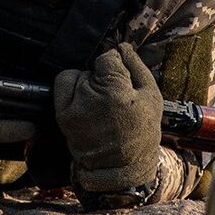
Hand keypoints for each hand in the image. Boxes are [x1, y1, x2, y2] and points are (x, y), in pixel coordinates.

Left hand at [54, 43, 162, 194]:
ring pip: (77, 75)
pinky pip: (61, 86)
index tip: (122, 78)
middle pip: (93, 68)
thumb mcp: (152, 97)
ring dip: (87, 82)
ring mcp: (74, 107)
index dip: (116, 65)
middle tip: (115, 97)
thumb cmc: (141, 132)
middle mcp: (91, 97)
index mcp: (117, 92)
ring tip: (100, 101)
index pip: (107, 58)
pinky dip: (71, 88)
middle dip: (104, 77)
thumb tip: (123, 46)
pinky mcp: (62, 116)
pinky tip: (84, 101)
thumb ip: (137, 67)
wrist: (121, 167)